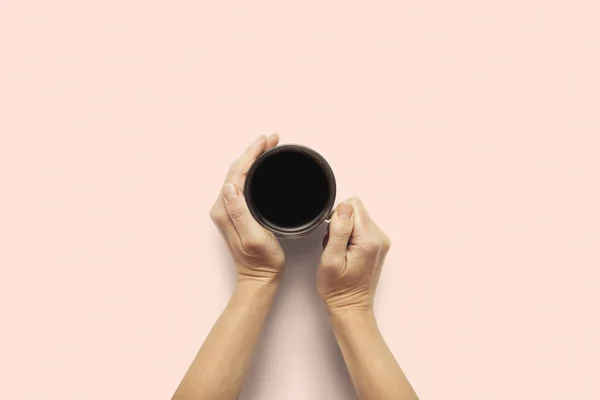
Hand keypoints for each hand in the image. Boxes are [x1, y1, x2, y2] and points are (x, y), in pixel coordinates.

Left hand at [210, 134, 284, 284]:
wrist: (259, 278)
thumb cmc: (262, 261)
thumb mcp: (253, 236)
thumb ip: (240, 211)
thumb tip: (230, 186)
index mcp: (225, 210)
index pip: (236, 172)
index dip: (252, 153)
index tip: (267, 141)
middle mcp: (222, 208)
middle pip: (236, 170)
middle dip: (253, 151)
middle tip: (271, 139)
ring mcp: (228, 210)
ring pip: (238, 175)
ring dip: (252, 159)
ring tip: (268, 147)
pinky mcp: (235, 214)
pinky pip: (242, 184)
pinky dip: (252, 170)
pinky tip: (262, 167)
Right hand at [317, 197, 390, 313]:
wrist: (351, 308)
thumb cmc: (338, 290)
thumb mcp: (331, 259)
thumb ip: (339, 230)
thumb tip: (344, 207)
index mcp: (369, 239)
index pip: (352, 205)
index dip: (337, 219)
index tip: (334, 238)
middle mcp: (380, 238)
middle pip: (356, 211)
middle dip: (341, 226)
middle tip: (336, 249)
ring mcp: (381, 242)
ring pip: (357, 219)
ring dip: (345, 233)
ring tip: (341, 254)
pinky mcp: (378, 246)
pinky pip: (360, 229)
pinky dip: (350, 239)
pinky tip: (346, 255)